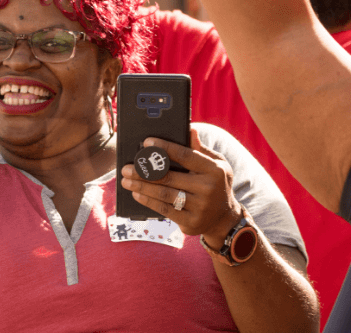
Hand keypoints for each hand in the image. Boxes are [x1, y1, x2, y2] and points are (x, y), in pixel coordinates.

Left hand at [120, 126, 241, 240]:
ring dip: (142, 187)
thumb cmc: (216, 184)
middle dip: (144, 172)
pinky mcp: (191, 222)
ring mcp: (200, 207)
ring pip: (164, 194)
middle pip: (169, 177)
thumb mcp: (216, 165)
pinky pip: (165, 210)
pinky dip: (148, 201)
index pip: (186, 155)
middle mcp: (208, 188)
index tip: (147, 142)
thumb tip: (190, 129)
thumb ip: (201, 149)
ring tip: (126, 181)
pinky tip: (137, 194)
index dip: (165, 148)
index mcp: (215, 170)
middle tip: (126, 168)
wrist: (225, 218)